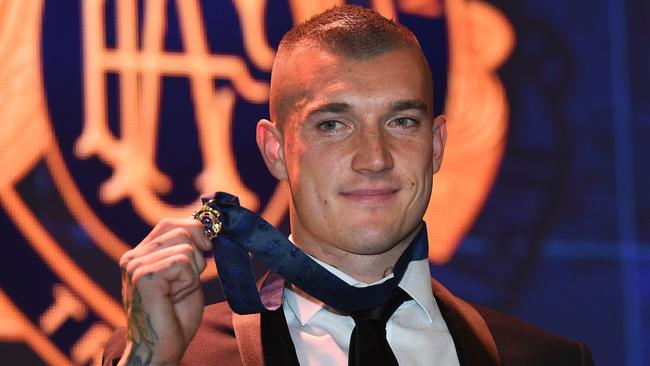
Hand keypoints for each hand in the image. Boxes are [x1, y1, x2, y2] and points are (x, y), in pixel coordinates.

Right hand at [117, 218, 212, 365]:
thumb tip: (207, 225)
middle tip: (186, 284)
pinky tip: (175, 298)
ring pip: (186, 247)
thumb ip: (188, 250)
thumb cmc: (175, 317)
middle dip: (197, 256)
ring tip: (177, 294)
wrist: (162, 349)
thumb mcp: (185, 276)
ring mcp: (135, 266)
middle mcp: (132, 257)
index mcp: (139, 255)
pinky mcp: (143, 276)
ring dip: (193, 273)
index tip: (208, 247)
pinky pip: (183, 262)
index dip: (196, 230)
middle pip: (181, 230)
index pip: (170, 224)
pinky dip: (189, 282)